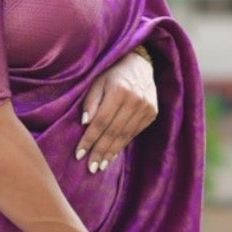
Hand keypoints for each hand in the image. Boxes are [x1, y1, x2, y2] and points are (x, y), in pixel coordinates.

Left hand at [76, 48, 156, 172]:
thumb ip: (91, 102)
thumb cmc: (112, 73)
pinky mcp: (152, 113)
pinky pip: (134, 133)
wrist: (139, 64)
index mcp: (120, 90)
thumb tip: (85, 124)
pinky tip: (112, 154)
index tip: (79, 154)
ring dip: (111, 152)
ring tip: (100, 165)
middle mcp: (135, 100)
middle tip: (90, 167)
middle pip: (113, 131)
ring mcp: (146, 107)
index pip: (101, 121)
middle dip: (100, 151)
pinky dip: (122, 145)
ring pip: (125, 135)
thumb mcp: (97, 81)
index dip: (90, 139)